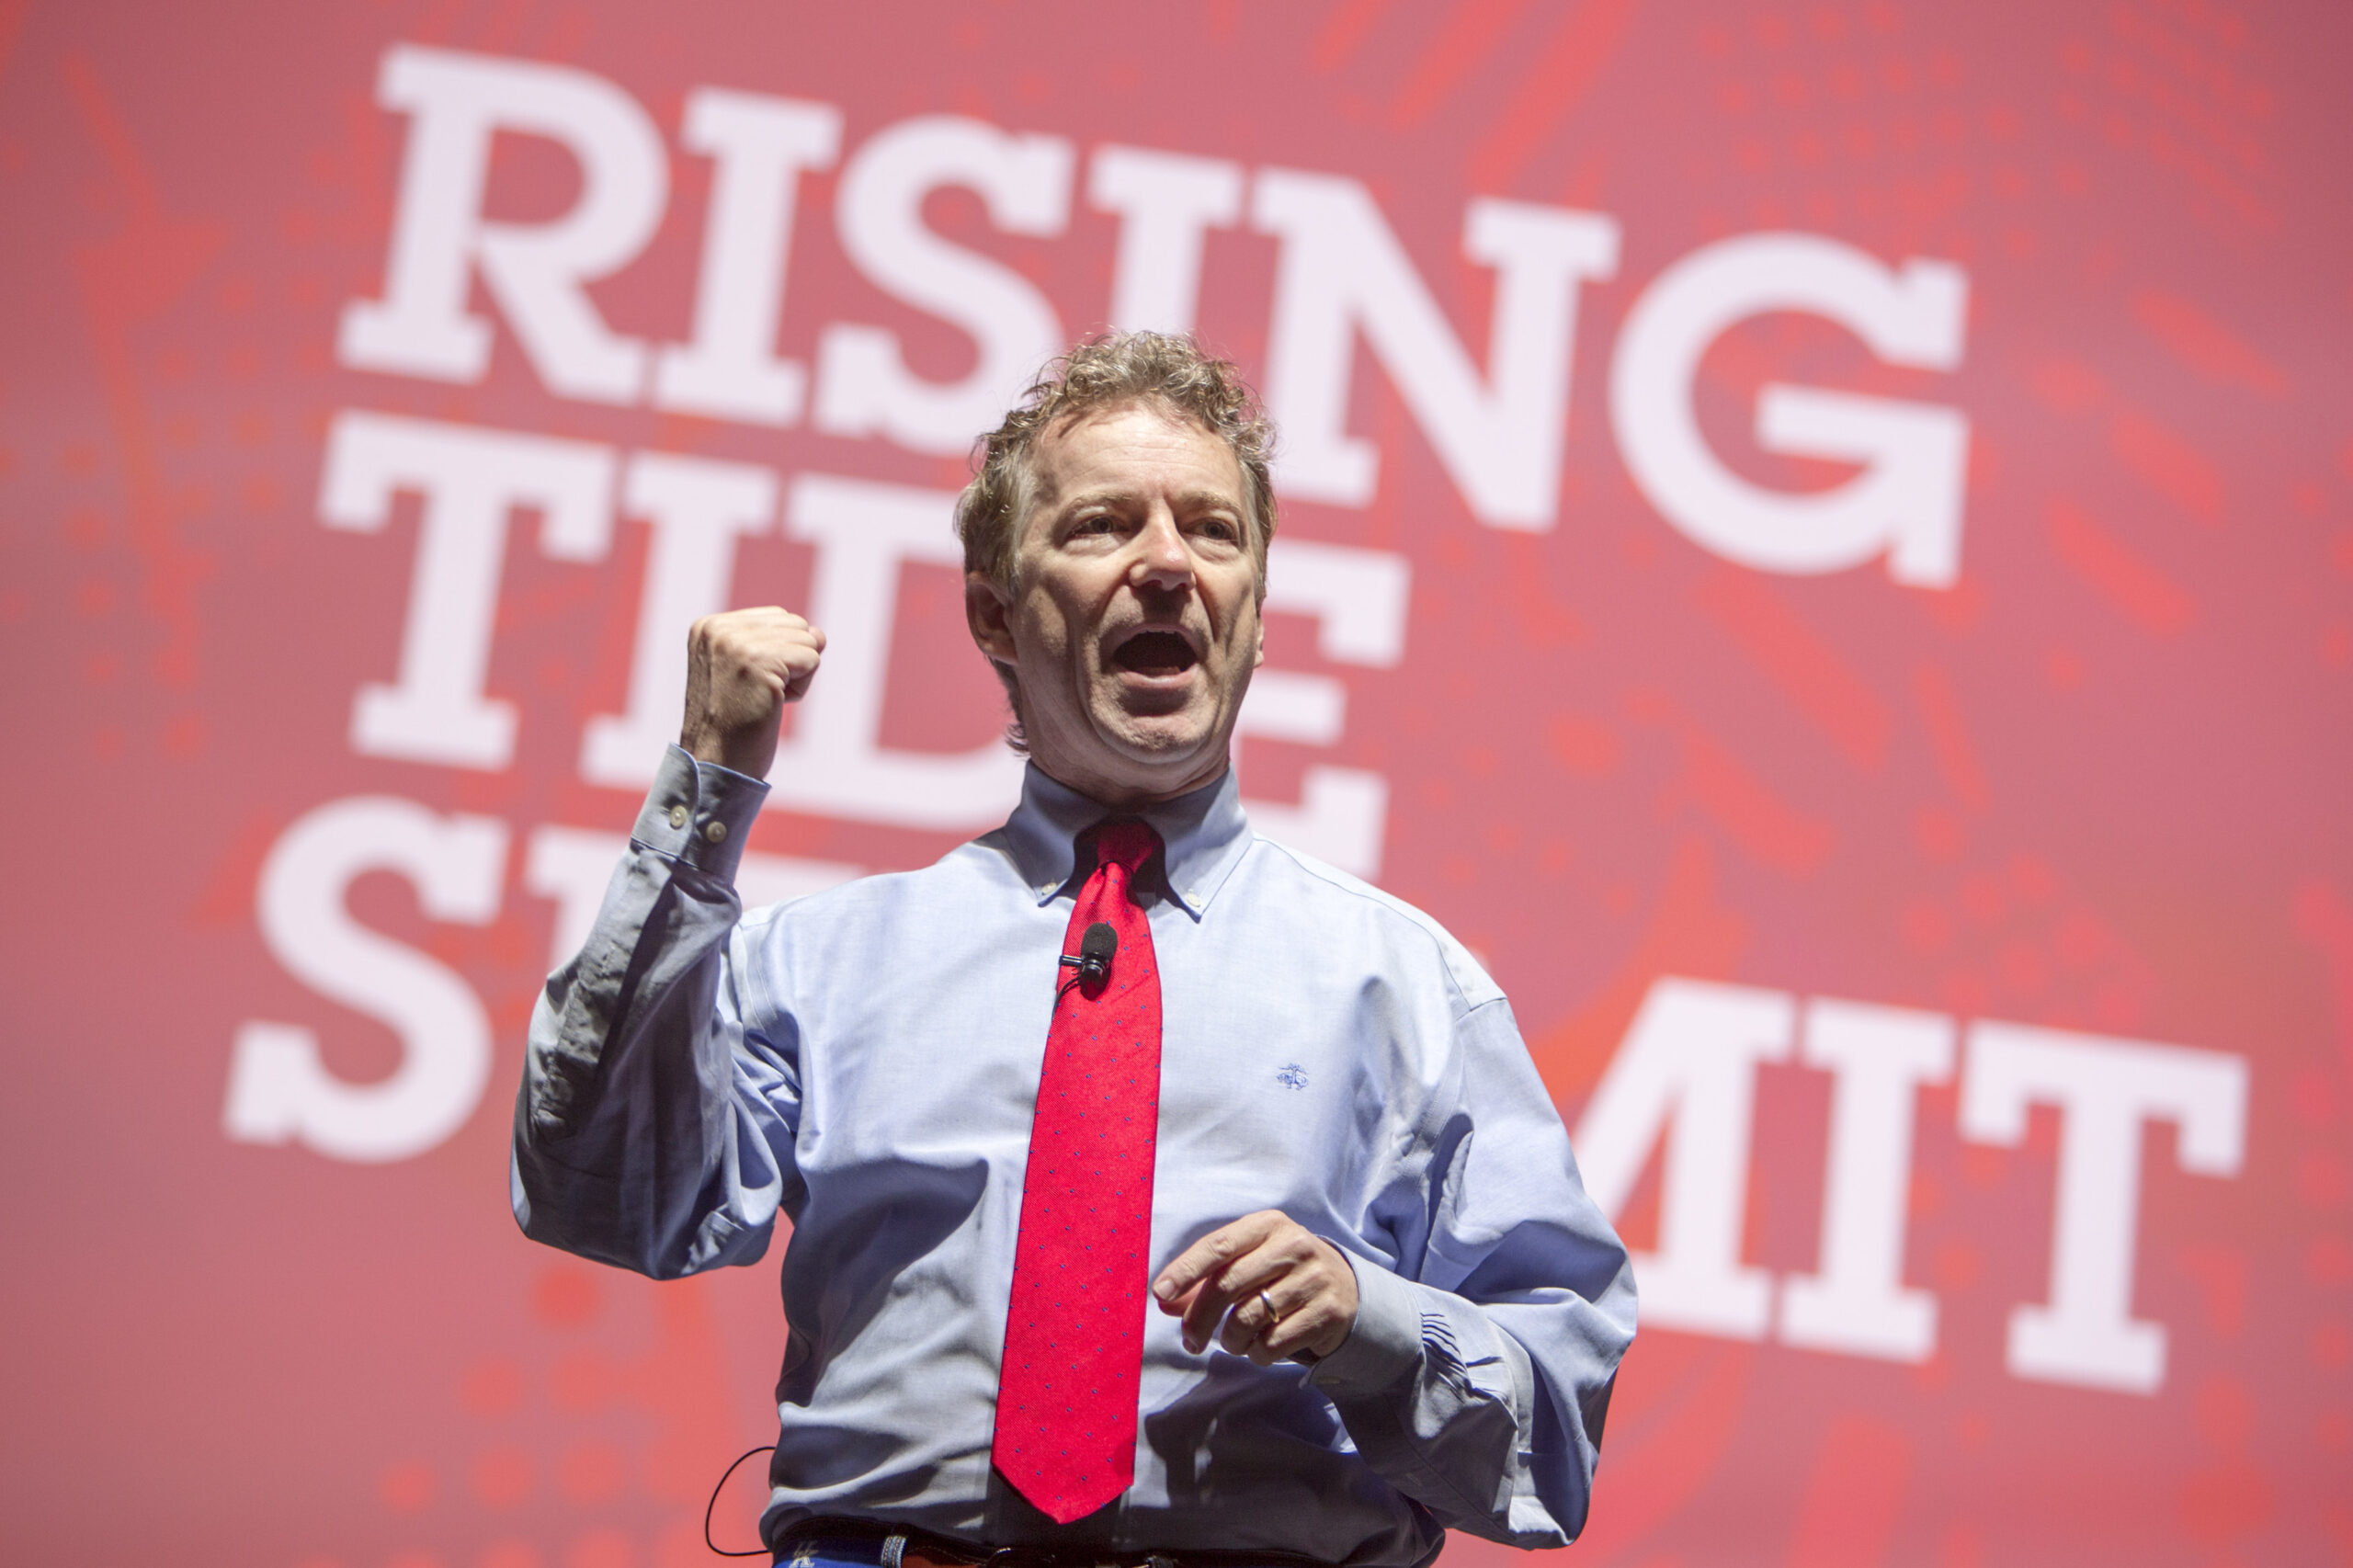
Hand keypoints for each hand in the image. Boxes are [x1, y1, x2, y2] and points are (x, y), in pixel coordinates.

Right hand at [679, 607, 824, 778]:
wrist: (716, 763)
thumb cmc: (735, 723)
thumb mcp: (752, 670)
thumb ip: (781, 642)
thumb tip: (820, 633)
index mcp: (709, 626)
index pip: (777, 618)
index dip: (777, 654)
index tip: (746, 683)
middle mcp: (719, 629)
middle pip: (795, 624)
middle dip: (790, 662)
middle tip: (757, 693)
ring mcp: (737, 643)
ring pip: (807, 640)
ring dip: (797, 676)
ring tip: (763, 699)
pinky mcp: (760, 661)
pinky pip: (812, 659)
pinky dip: (801, 688)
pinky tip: (773, 704)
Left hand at [1152, 1210, 1358, 1366]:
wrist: (1345, 1288)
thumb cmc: (1281, 1273)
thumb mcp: (1248, 1264)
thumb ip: (1205, 1281)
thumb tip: (1164, 1302)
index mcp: (1268, 1225)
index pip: (1219, 1245)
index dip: (1186, 1270)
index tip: (1160, 1293)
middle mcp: (1293, 1246)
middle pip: (1228, 1285)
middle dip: (1199, 1318)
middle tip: (1189, 1341)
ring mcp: (1313, 1279)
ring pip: (1248, 1319)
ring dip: (1230, 1340)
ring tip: (1234, 1341)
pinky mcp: (1326, 1313)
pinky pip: (1273, 1343)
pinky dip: (1256, 1353)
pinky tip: (1261, 1346)